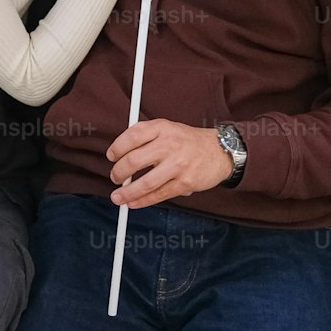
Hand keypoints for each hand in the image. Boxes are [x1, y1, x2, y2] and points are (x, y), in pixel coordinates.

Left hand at [107, 121, 233, 207]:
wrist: (220, 151)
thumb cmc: (189, 142)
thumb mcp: (169, 129)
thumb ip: (147, 138)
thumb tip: (120, 156)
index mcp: (163, 127)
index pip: (132, 136)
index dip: (117, 148)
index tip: (111, 157)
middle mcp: (170, 144)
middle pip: (133, 160)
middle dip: (118, 173)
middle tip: (114, 177)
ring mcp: (178, 164)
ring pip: (145, 182)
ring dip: (127, 192)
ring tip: (117, 197)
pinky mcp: (184, 182)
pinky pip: (159, 194)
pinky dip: (142, 201)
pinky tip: (134, 202)